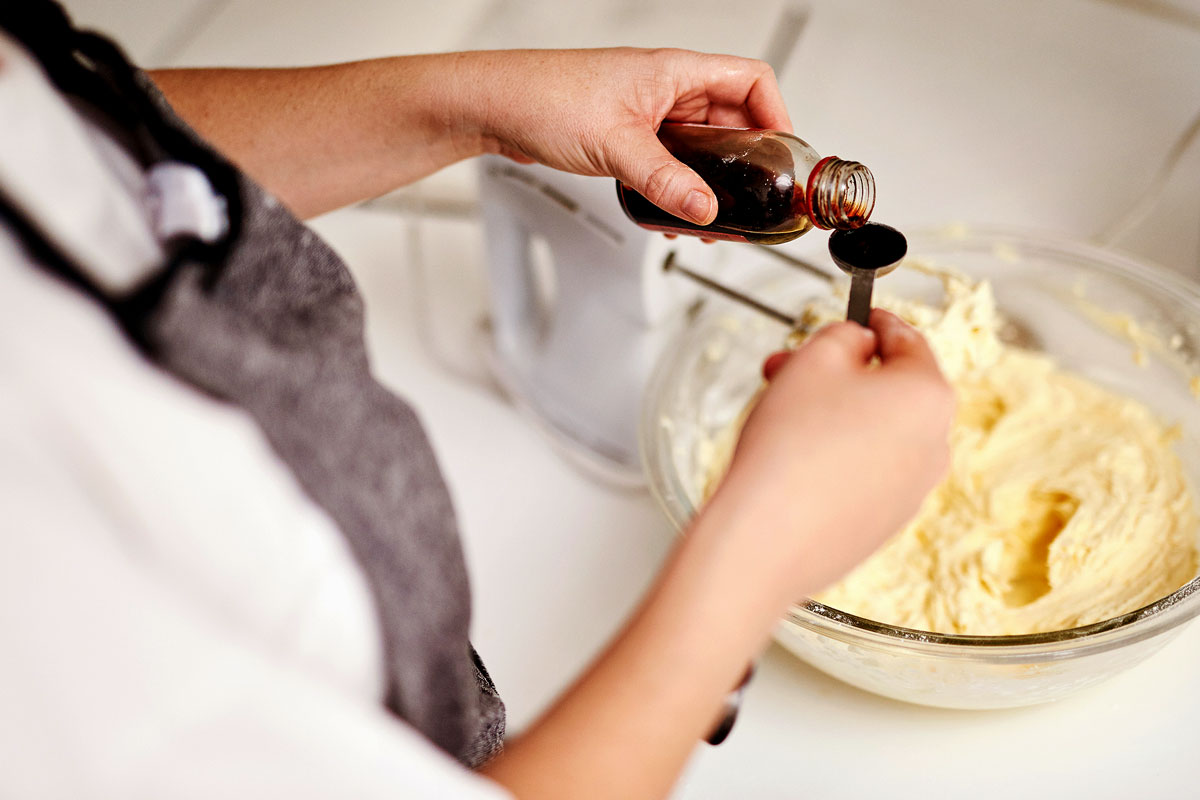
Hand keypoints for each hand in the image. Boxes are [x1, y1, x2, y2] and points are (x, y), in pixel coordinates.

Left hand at [453, 48, 790, 224]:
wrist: (495, 107)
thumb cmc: (544, 98)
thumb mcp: (615, 145)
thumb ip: (664, 180)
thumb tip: (703, 208)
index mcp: (675, 72)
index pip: (752, 81)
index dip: (778, 116)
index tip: (783, 157)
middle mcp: (667, 89)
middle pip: (732, 122)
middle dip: (744, 164)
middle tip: (749, 201)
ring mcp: (648, 113)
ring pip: (700, 147)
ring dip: (709, 182)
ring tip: (710, 217)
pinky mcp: (629, 136)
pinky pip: (670, 162)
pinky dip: (678, 188)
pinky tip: (671, 213)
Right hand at [712, 309, 953, 597]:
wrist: (765, 539)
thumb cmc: (791, 445)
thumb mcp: (815, 358)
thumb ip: (845, 335)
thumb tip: (858, 345)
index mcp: (929, 395)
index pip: (908, 340)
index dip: (875, 323)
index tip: (858, 318)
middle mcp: (935, 445)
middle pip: (891, 390)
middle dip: (842, 374)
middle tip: (792, 368)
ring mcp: (913, 491)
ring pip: (878, 433)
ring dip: (837, 415)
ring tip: (782, 416)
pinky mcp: (884, 525)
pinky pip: (866, 475)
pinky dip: (837, 459)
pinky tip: (793, 461)